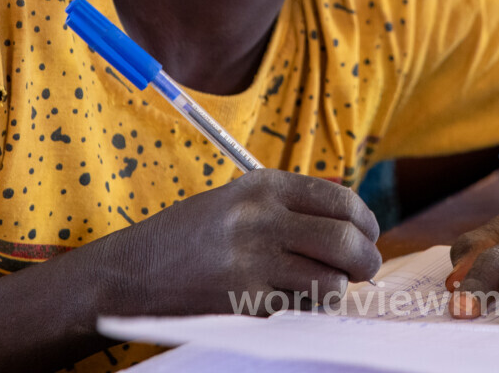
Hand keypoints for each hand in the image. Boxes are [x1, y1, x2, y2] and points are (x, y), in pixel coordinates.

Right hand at [105, 170, 380, 317]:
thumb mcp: (235, 201)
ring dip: (335, 291)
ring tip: (323, 290)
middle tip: (365, 269)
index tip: (369, 233)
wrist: (129, 273)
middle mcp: (260, 219)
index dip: (365, 220)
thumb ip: (286, 206)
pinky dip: (304, 312)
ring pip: (329, 282)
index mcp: (262, 186)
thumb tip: (350, 224)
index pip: (338, 198)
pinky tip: (289, 304)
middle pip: (344, 240)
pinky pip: (298, 312)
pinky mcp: (242, 303)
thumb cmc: (188, 238)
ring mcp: (252, 263)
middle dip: (366, 260)